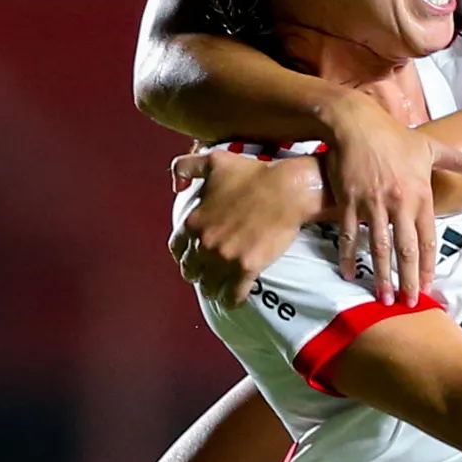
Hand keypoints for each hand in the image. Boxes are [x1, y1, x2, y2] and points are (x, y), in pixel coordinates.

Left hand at [171, 148, 329, 300]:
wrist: (285, 190)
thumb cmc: (253, 174)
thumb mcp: (214, 161)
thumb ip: (186, 167)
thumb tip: (175, 185)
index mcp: (194, 221)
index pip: (176, 249)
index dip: (184, 254)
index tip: (193, 255)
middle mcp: (205, 243)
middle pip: (190, 271)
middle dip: (197, 273)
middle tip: (208, 272)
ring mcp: (224, 258)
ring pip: (208, 287)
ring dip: (213, 288)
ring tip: (221, 287)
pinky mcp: (246, 269)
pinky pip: (232, 295)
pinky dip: (231, 300)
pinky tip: (234, 299)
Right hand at [315, 99, 453, 299]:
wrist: (357, 123)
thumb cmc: (396, 137)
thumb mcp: (432, 147)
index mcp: (420, 195)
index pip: (428, 238)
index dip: (428, 265)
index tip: (428, 286)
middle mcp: (399, 203)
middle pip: (406, 249)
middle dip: (408, 279)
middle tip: (408, 304)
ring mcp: (372, 204)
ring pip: (378, 247)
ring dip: (381, 275)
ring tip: (383, 298)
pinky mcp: (349, 201)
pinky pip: (348, 234)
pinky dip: (348, 255)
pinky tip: (349, 273)